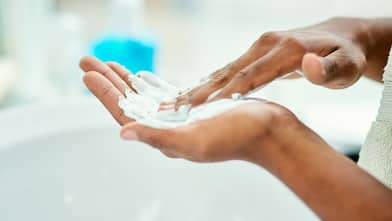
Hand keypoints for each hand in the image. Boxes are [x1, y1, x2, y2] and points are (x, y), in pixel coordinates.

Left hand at [80, 56, 301, 161]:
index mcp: (163, 136)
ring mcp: (179, 118)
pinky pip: (163, 94)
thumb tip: (124, 133)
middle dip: (108, 80)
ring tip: (108, 63)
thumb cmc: (237, 136)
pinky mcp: (193, 108)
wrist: (269, 131)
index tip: (88, 72)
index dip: (104, 92)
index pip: (125, 112)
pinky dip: (149, 83)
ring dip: (124, 79)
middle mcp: (167, 128)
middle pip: (129, 102)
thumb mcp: (195, 140)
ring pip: (143, 97)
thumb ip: (159, 138)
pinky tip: (140, 76)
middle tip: (88, 59)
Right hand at [169, 17, 389, 108]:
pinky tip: (196, 91)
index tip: (201, 110)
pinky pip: (231, 68)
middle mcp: (267, 45)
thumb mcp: (346, 66)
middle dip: (201, 92)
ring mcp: (260, 46)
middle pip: (229, 72)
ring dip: (200, 86)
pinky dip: (212, 81)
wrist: (342, 38)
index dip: (224, 94)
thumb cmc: (344, 56)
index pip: (249, 76)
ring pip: (225, 69)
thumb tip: (309, 66)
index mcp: (285, 50)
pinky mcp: (257, 52)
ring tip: (176, 101)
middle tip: (175, 107)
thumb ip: (329, 70)